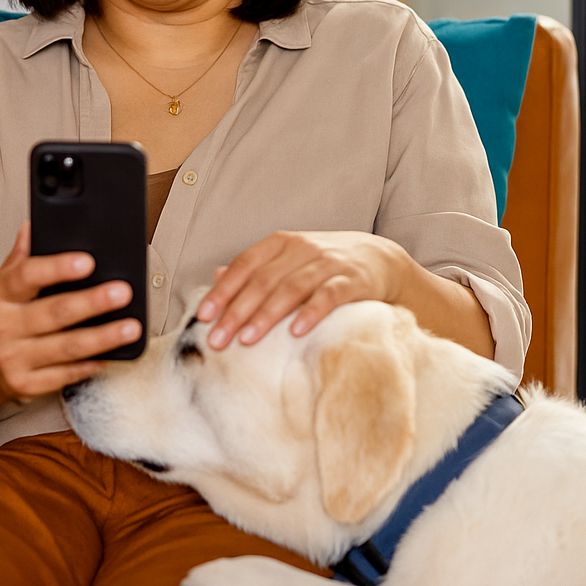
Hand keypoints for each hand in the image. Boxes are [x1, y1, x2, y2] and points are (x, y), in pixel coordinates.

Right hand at [0, 222, 140, 401]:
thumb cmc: (3, 317)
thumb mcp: (4, 285)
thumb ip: (22, 257)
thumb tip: (33, 226)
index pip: (27, 276)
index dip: (58, 268)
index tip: (88, 262)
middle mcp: (3, 326)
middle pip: (54, 312)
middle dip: (92, 302)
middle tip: (123, 293)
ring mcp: (13, 358)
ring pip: (66, 347)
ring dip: (102, 338)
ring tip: (131, 328)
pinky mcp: (25, 384)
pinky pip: (64, 375)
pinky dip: (90, 366)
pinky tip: (110, 356)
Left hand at [195, 231, 409, 348]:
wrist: (381, 260)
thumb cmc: (326, 265)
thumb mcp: (290, 260)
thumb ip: (256, 269)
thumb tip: (216, 276)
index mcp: (281, 244)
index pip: (245, 265)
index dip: (223, 291)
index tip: (204, 316)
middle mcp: (302, 249)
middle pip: (263, 280)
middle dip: (237, 311)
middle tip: (217, 340)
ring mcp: (329, 263)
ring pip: (292, 288)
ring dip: (267, 315)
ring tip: (248, 339)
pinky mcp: (353, 280)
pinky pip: (329, 296)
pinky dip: (311, 312)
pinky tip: (296, 331)